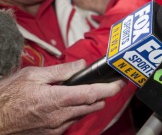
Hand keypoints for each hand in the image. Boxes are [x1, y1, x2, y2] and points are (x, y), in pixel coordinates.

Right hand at [0, 60, 123, 134]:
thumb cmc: (6, 96)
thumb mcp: (32, 75)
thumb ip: (60, 70)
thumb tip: (81, 65)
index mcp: (56, 99)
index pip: (92, 93)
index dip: (110, 88)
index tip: (120, 82)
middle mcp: (59, 116)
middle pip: (91, 106)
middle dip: (101, 95)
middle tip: (105, 85)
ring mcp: (54, 128)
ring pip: (81, 115)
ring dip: (88, 104)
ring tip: (85, 93)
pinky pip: (69, 123)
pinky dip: (73, 113)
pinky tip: (67, 105)